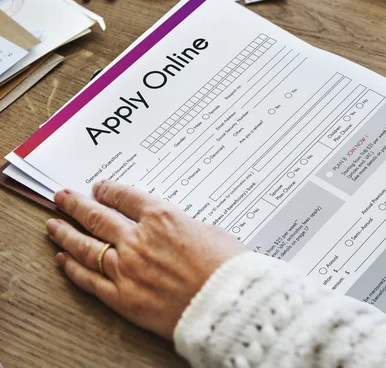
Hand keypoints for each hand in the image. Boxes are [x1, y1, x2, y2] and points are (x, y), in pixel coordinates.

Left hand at [46, 180, 246, 339]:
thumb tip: (173, 230)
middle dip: (77, 205)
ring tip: (53, 225)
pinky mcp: (123, 297)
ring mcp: (126, 268)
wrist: (227, 303)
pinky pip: (90, 280)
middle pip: (98, 217)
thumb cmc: (226, 267)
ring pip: (86, 246)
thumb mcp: (210, 231)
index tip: (100, 188)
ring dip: (66, 233)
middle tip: (63, 198)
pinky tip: (63, 260)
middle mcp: (138, 239)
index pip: (126, 197)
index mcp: (162, 217)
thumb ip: (184, 227)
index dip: (109, 190)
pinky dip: (73, 269)